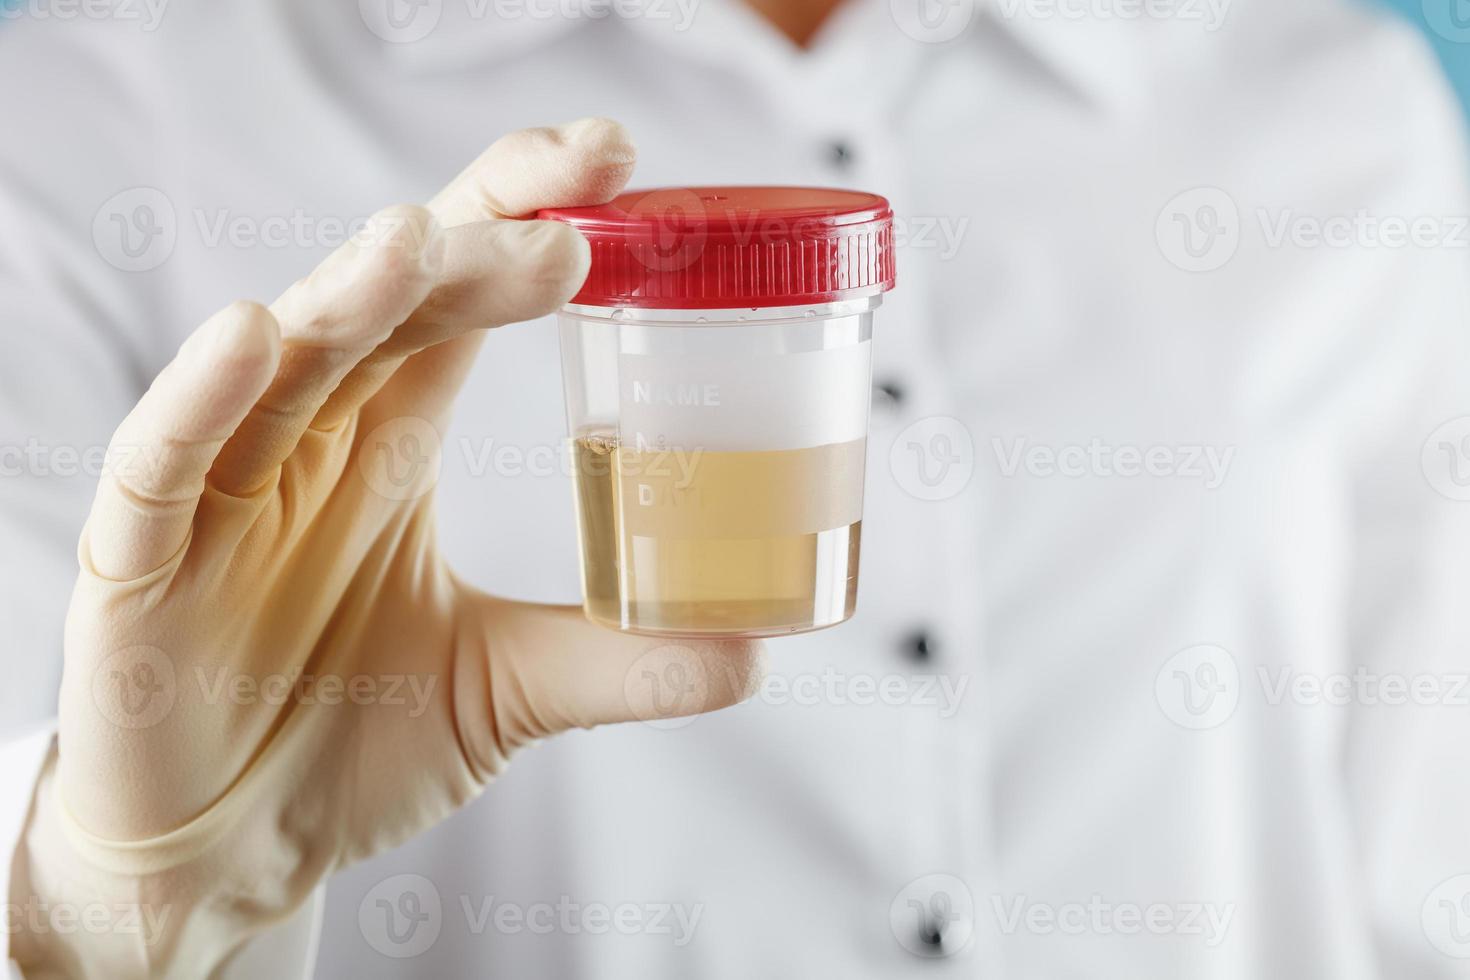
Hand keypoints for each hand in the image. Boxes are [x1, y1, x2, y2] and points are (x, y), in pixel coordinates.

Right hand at [10, 119, 762, 978]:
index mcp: (392, 443)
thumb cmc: (351, 743)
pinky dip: (202, 400)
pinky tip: (255, 337)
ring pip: (286, 363)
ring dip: (354, 295)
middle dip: (473, 241)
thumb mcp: (508, 690)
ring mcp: (223, 494)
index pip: (457, 299)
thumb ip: (620, 663)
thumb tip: (756, 650)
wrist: (231, 857)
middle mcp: (312, 441)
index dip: (522, 224)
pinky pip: (161, 465)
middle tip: (571, 199)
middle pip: (389, 303)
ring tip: (424, 241)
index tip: (615, 166)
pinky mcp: (138, 564)